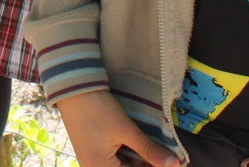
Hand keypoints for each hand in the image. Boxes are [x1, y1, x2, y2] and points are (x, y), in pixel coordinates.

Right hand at [56, 90, 179, 166]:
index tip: (172, 164)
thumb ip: (150, 150)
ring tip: (157, 150)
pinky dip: (130, 155)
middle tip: (168, 156)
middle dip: (148, 164)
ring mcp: (92, 161)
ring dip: (140, 160)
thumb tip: (175, 165)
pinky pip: (115, 160)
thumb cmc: (98, 109)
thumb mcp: (126, 130)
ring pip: (123, 166)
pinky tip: (141, 146)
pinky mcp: (92, 152)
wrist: (73, 88)